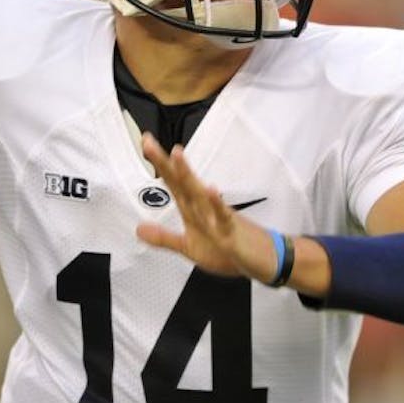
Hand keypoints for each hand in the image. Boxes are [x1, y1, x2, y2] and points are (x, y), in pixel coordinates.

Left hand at [136, 133, 278, 283]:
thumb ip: (164, 238)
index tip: (146, 143)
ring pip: (200, 194)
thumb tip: (139, 229)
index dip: (159, 165)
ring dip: (188, 175)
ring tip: (175, 155)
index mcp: (194, 210)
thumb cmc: (230, 251)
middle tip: (148, 142)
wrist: (264, 260)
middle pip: (182, 182)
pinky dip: (217, 204)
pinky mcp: (231, 231)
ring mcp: (218, 218)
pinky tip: (211, 190)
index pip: (174, 183)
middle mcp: (204, 208)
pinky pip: (224, 216)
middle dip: (165, 163)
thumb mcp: (190, 248)